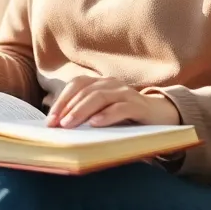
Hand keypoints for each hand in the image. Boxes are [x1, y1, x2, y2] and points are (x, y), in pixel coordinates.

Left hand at [45, 75, 181, 128]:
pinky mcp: (139, 106)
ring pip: (100, 97)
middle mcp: (112, 84)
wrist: (161, 116)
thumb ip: (86, 115)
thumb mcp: (103, 113)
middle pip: (85, 91)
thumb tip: (59, 126)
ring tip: (70, 124)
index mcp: (100, 83)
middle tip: (56, 124)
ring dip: (82, 110)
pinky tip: (95, 124)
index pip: (76, 85)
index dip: (61, 100)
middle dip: (68, 108)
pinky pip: (121, 108)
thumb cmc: (126, 117)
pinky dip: (107, 115)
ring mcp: (126, 93)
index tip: (49, 120)